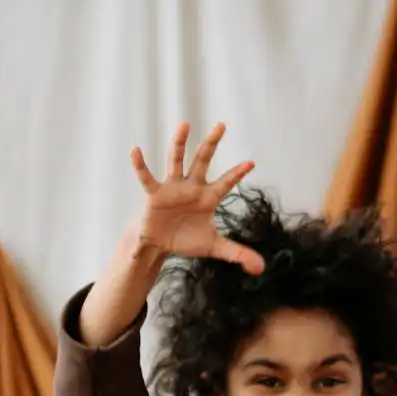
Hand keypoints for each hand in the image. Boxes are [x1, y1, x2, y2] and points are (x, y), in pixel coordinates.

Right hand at [129, 122, 263, 273]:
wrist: (162, 244)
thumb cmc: (189, 239)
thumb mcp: (215, 247)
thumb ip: (238, 253)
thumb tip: (261, 268)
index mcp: (207, 197)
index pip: (226, 183)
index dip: (237, 174)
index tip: (252, 162)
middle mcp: (191, 187)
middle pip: (203, 161)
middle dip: (211, 144)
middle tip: (221, 125)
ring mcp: (172, 187)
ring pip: (176, 160)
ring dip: (179, 144)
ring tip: (185, 125)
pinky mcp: (154, 194)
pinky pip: (146, 177)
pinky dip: (140, 165)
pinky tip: (135, 150)